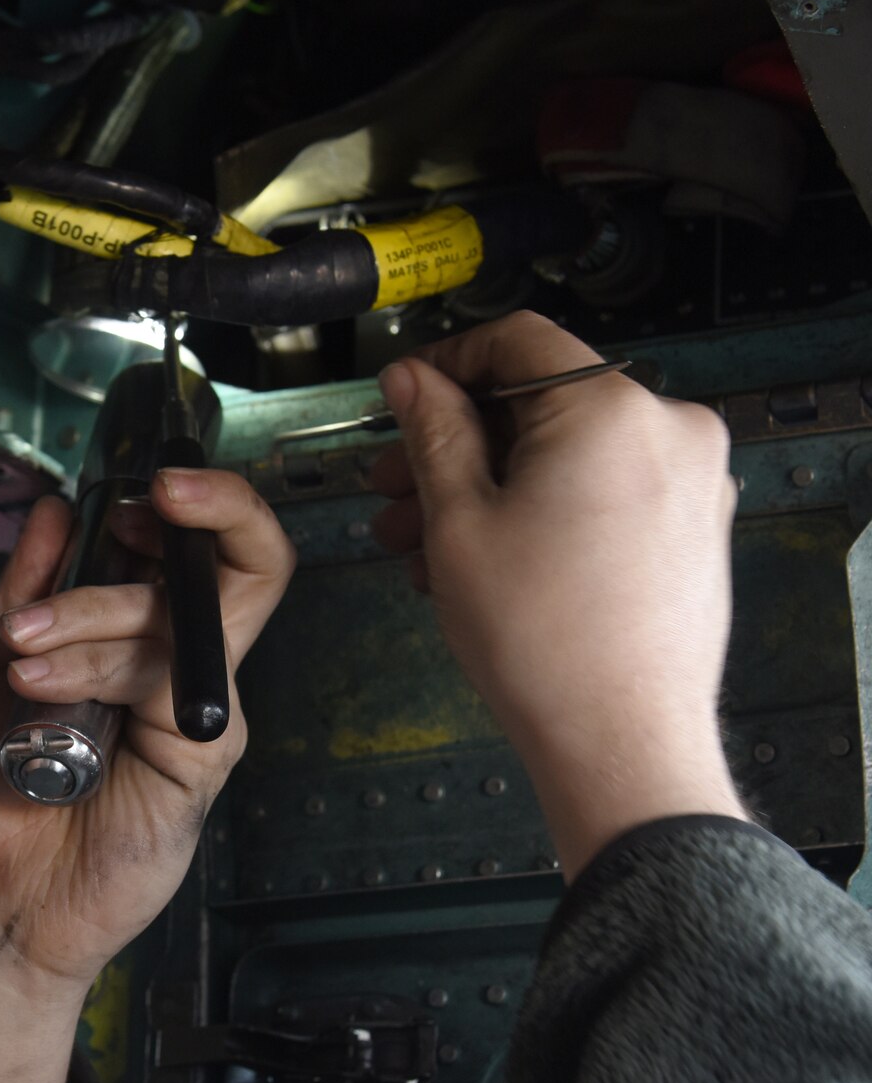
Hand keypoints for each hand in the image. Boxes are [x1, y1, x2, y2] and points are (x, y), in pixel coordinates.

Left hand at [0, 471, 293, 1082]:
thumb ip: (27, 587)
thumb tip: (57, 509)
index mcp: (135, 638)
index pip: (198, 551)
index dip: (193, 504)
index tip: (140, 484)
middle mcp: (177, 669)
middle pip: (241, 567)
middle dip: (205, 513)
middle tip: (144, 503)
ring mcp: (192, 714)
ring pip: (185, 615)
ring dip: (92, 610)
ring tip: (22, 649)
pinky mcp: (197, 759)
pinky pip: (166, 681)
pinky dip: (96, 667)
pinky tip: (37, 690)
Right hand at [367, 311, 745, 878]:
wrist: (621, 742)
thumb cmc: (539, 637)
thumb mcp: (458, 520)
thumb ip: (432, 430)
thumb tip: (410, 377)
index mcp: (612, 410)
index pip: (517, 340)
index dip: (444, 362)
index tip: (399, 397)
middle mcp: (669, 429)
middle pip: (540, 402)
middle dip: (456, 442)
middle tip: (392, 485)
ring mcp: (690, 481)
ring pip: (565, 453)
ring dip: (487, 484)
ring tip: (419, 540)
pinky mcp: (691, 527)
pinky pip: (600, 490)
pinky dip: (538, 508)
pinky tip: (478, 558)